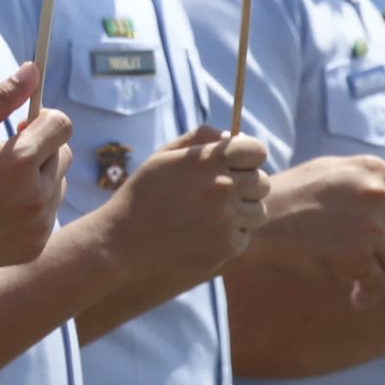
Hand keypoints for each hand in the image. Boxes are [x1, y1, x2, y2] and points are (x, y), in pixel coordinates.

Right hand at [0, 63, 72, 272]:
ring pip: (56, 186)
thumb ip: (1, 98)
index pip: (62, 125)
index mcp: (19, 162)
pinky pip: (47, 215)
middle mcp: (36, 197)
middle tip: (3, 156)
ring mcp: (38, 226)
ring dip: (36, 179)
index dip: (43, 120)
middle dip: (40, 149)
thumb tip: (34, 70)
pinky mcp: (34, 247)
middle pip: (62, 155)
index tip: (21, 126)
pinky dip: (31, 209)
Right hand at [96, 126, 269, 288]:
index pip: (256, 150)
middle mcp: (223, 187)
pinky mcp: (226, 247)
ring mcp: (227, 219)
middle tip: (220, 194)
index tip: (238, 165)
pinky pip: (244, 237)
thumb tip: (233, 137)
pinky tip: (202, 236)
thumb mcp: (165, 156)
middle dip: (245, 186)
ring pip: (257, 212)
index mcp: (210, 159)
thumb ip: (200, 139)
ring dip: (241, 212)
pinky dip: (229, 237)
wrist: (122, 242)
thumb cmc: (143, 194)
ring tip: (210, 216)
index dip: (248, 156)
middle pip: (262, 182)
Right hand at [247, 154, 384, 303]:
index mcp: (373, 169)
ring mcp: (369, 225)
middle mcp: (377, 194)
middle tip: (383, 266)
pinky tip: (355, 298)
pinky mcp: (355, 255)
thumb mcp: (333, 171)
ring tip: (369, 281)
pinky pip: (380, 283)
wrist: (258, 219)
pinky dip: (369, 295)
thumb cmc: (290, 197)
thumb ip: (368, 181)